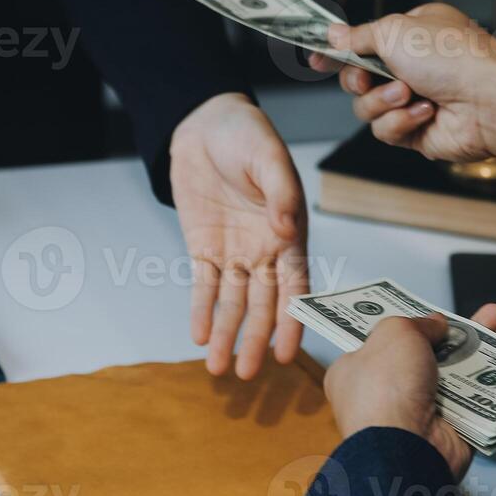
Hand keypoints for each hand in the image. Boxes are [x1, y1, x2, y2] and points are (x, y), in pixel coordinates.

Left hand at [171, 93, 308, 379]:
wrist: (205, 122)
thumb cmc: (247, 135)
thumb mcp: (268, 156)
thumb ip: (281, 193)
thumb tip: (288, 231)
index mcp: (290, 233)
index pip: (296, 286)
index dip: (293, 320)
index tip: (289, 351)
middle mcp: (266, 250)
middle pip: (264, 304)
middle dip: (257, 339)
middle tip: (249, 373)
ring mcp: (235, 252)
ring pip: (234, 303)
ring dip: (228, 335)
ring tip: (220, 368)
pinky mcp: (204, 247)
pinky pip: (204, 285)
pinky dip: (202, 310)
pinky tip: (199, 336)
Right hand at [310, 4, 495, 194]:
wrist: (489, 101)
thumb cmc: (454, 57)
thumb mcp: (396, 30)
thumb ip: (359, 36)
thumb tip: (333, 34)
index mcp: (411, 35)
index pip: (363, 43)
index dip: (336, 52)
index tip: (315, 59)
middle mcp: (413, 67)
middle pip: (357, 78)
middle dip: (359, 80)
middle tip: (368, 77)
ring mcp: (415, 100)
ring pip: (367, 108)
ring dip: (383, 101)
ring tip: (410, 94)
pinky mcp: (418, 131)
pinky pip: (386, 131)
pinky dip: (402, 122)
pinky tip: (426, 113)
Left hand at [324, 304, 495, 479]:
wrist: (404, 448)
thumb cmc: (384, 392)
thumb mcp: (393, 334)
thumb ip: (416, 322)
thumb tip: (435, 324)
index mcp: (363, 370)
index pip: (392, 343)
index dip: (419, 327)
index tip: (443, 316)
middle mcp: (394, 393)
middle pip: (441, 354)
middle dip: (472, 332)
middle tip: (495, 314)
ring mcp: (429, 412)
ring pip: (469, 374)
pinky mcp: (459, 429)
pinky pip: (490, 401)